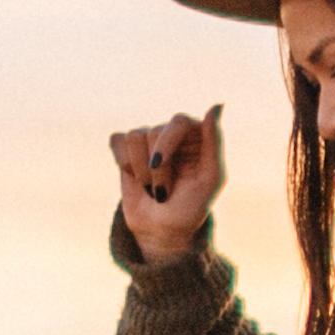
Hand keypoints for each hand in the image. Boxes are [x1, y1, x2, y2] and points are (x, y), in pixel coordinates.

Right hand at [112, 103, 227, 261]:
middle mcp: (173, 132)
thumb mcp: (210, 179)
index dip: (166, 144)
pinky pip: (118, 140)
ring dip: (140, 171)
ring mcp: (150, 138)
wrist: (162, 230)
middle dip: (155, 169)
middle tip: (162, 193)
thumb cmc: (191, 206)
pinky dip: (125, 163)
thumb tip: (216, 105)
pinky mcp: (128, 147)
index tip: (158, 166)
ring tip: (152, 188)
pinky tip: (134, 176)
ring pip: (134, 137)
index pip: (178, 122)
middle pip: (153, 132)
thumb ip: (215, 141)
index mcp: (197, 135)